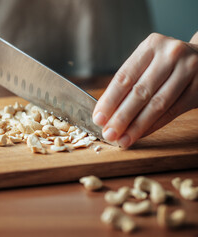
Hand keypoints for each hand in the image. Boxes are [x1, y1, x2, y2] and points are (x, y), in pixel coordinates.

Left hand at [93, 32, 197, 147]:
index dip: (109, 100)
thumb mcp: (148, 62)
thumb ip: (129, 83)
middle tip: (108, 134)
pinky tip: (139, 135)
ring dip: (136, 126)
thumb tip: (106, 112)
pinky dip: (153, 126)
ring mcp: (188, 70)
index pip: (124, 77)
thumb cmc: (166, 63)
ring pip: (157, 104)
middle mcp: (170, 55)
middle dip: (121, 117)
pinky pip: (172, 112)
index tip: (98, 118)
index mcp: (151, 45)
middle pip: (140, 92)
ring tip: (122, 140)